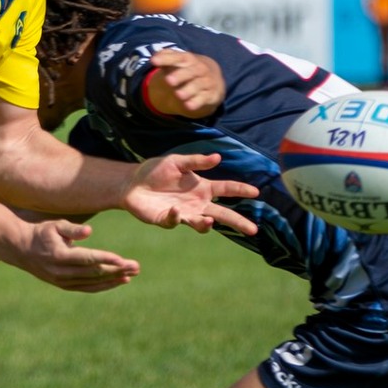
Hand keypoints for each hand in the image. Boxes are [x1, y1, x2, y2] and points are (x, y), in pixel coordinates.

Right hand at [13, 219, 139, 292]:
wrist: (21, 249)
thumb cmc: (41, 232)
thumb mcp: (55, 225)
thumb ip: (72, 229)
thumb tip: (89, 231)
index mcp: (58, 256)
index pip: (87, 259)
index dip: (106, 259)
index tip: (123, 260)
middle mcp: (60, 272)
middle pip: (94, 273)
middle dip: (117, 270)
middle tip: (136, 266)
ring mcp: (62, 281)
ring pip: (93, 282)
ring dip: (114, 279)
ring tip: (133, 273)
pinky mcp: (64, 285)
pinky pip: (88, 287)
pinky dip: (104, 285)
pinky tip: (120, 281)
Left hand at [122, 152, 258, 235]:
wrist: (131, 182)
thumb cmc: (155, 171)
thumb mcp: (177, 162)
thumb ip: (196, 162)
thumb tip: (218, 157)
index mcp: (203, 188)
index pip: (226, 189)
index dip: (240, 190)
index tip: (256, 192)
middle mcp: (197, 203)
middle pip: (222, 214)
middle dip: (238, 221)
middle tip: (253, 229)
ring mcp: (183, 213)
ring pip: (201, 223)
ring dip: (206, 224)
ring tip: (210, 221)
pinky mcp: (167, 220)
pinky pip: (175, 221)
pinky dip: (176, 216)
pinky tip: (176, 210)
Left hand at [144, 50, 225, 117]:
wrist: (212, 80)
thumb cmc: (187, 69)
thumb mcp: (177, 61)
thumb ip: (165, 57)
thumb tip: (154, 58)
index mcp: (189, 59)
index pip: (179, 57)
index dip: (166, 59)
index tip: (154, 61)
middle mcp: (200, 69)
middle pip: (191, 71)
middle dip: (180, 75)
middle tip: (169, 80)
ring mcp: (207, 82)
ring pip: (198, 85)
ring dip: (188, 90)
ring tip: (178, 94)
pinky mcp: (211, 95)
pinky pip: (204, 99)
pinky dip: (197, 102)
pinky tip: (188, 106)